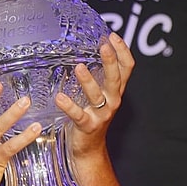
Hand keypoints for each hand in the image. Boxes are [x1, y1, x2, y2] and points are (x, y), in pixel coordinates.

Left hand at [54, 32, 134, 156]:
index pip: (127, 68)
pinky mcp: (88, 125)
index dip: (122, 51)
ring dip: (88, 81)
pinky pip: (78, 115)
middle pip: (116, 78)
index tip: (112, 36)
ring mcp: (101, 114)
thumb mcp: (99, 95)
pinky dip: (69, 106)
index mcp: (115, 90)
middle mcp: (112, 100)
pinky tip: (59, 97)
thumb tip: (88, 51)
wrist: (89, 149)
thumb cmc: (91, 116)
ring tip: (78, 67)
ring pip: (97, 95)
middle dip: (110, 61)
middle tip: (103, 46)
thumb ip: (98, 77)